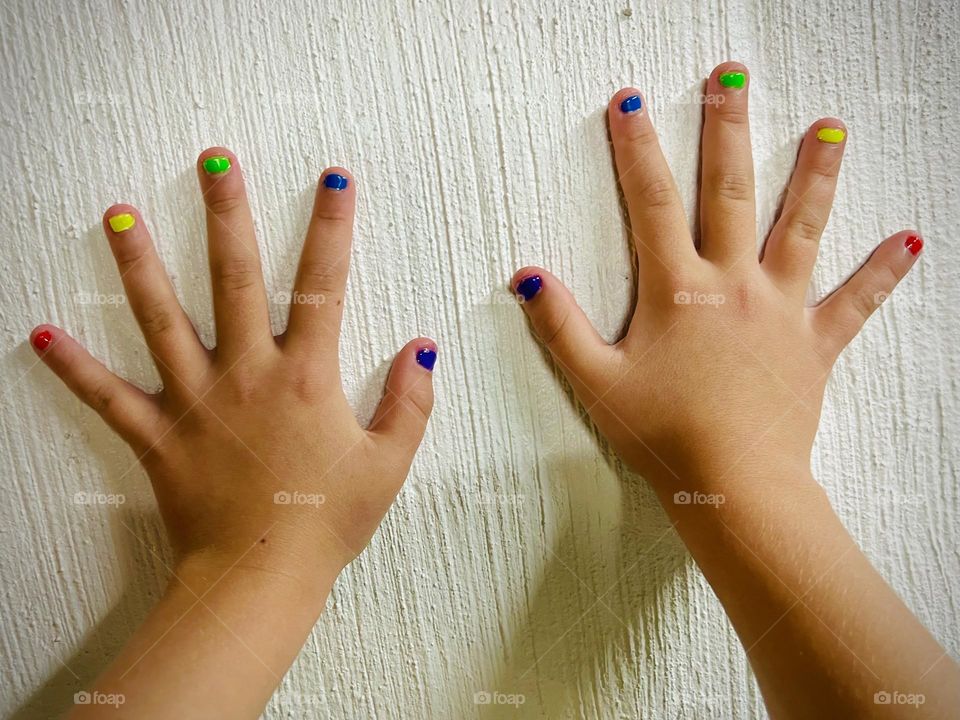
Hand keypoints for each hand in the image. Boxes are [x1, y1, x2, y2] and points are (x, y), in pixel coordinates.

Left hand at [31, 148, 436, 592]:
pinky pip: (109, 397)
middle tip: (213, 160)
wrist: (260, 579)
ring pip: (161, 320)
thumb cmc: (326, 523)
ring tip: (118, 212)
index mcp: (306, 377)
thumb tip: (422, 350)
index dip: (332, 228)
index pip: (322, 286)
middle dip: (226, 214)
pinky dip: (75, 369)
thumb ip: (409, 403)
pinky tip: (42, 335)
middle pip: (234, 279)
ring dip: (138, 264)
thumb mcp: (387, 465)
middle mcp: (246, 374)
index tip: (335, 179)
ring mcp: (196, 401)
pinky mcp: (158, 436)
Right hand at [513, 63, 920, 489]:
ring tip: (831, 127)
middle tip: (730, 78)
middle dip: (727, 130)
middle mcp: (733, 285)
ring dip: (815, 174)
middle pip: (730, 192)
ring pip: (800, 228)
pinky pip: (853, 302)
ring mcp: (779, 309)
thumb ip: (561, 328)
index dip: (636, 149)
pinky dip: (881, 273)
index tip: (628, 103)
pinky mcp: (813, 343)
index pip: (650, 203)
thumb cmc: (664, 437)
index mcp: (678, 291)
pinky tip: (909, 241)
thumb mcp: (597, 383)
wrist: (735, 484)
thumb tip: (529, 278)